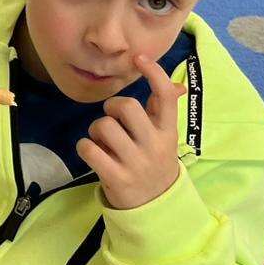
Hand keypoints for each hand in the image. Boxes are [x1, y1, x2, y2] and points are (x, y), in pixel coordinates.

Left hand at [77, 53, 182, 209]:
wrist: (155, 207)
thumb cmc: (153, 162)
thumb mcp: (164, 137)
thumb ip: (163, 111)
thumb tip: (178, 85)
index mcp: (168, 132)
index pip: (165, 97)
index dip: (153, 73)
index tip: (139, 57)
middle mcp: (154, 145)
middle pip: (126, 107)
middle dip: (111, 108)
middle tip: (112, 120)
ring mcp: (136, 163)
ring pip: (103, 126)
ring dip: (97, 131)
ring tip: (104, 143)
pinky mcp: (116, 178)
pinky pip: (88, 148)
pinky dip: (85, 147)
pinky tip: (94, 155)